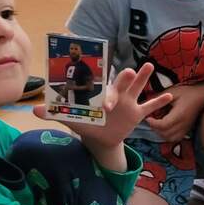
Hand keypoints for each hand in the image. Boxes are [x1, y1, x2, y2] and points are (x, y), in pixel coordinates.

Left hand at [35, 63, 170, 148]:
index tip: (104, 92)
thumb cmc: (86, 122)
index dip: (103, 89)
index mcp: (100, 94)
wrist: (101, 137)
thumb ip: (55, 113)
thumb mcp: (72, 118)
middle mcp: (115, 94)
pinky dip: (158, 102)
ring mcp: (128, 103)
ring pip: (137, 88)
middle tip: (129, 70)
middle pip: (120, 84)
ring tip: (150, 66)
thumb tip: (34, 110)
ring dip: (143, 79)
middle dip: (124, 78)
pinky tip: (169, 96)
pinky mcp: (137, 113)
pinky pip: (149, 108)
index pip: (102, 88)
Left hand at [147, 82, 203, 140]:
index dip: (153, 123)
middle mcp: (184, 124)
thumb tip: (145, 103)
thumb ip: (159, 98)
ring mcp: (186, 128)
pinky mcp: (188, 130)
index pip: (163, 125)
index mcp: (180, 114)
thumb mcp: (172, 92)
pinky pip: (176, 138)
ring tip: (157, 124)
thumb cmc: (188, 91)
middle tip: (151, 120)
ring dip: (161, 133)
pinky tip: (165, 127)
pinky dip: (168, 136)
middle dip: (155, 128)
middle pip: (165, 134)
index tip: (148, 117)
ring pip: (170, 138)